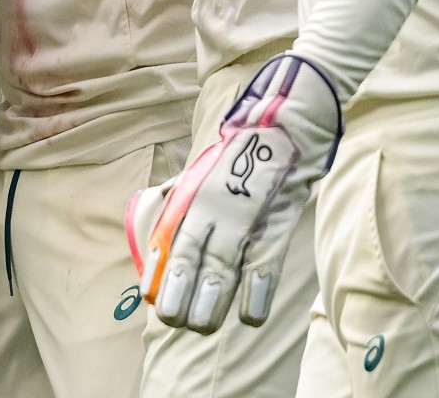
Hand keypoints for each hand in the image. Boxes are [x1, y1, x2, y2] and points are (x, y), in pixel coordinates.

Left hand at [127, 54, 340, 333]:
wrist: (290, 110)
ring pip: (222, 263)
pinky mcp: (277, 215)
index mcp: (197, 190)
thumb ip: (193, 196)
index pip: (173, 236)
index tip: (149, 296)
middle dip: (181, 291)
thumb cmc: (248, 142)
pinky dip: (255, 288)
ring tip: (201, 326)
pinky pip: (264, 259)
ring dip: (211, 298)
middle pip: (193, 255)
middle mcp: (214, 202)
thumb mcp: (211, 166)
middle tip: (173, 322)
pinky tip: (249, 316)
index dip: (161, 268)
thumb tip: (175, 229)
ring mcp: (245, 210)